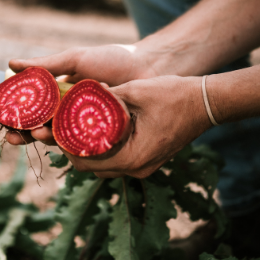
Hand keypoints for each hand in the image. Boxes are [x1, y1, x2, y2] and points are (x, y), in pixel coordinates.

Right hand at [5, 43, 175, 146]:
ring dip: (45, 139)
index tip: (4, 119)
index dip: (16, 116)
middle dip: (25, 134)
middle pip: (41, 127)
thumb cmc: (112, 60)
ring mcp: (85, 126)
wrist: (147, 68)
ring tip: (39, 135)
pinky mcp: (101, 137)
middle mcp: (69, 112)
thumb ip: (45, 64)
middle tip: (15, 136)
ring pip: (59, 138)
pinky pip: (82, 145)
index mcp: (59, 95)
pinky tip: (63, 145)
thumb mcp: (75, 59)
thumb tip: (10, 63)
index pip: (31, 109)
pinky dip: (71, 147)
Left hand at [61, 75, 210, 177]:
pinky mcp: (147, 161)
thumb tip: (76, 95)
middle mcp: (136, 169)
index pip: (86, 161)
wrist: (206, 103)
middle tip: (58, 129)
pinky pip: (117, 161)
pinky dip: (102, 150)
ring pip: (103, 167)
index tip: (53, 129)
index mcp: (132, 157)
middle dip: (72, 150)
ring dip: (87, 151)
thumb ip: (104, 98)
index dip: (65, 146)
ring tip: (72, 131)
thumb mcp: (134, 91)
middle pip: (92, 168)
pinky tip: (95, 133)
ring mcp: (143, 167)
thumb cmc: (174, 95)